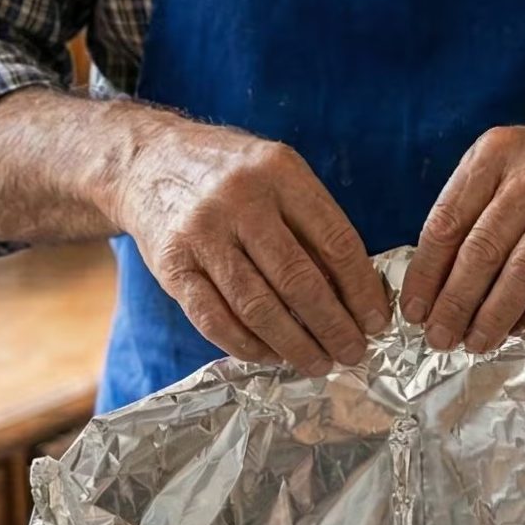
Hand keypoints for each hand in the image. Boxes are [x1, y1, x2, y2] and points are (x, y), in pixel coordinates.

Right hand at [116, 114, 389, 371]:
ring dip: (295, 344)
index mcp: (280, 173)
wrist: (147, 161)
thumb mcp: (278, 175)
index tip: (377, 321)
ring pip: (257, 306)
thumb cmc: (229, 174)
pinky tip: (271, 355)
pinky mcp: (173, 266)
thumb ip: (312, 224)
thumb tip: (355, 293)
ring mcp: (202, 234)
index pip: (335, 241)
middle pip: (298, 279)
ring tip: (319, 363)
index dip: (361, 289)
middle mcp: (240, 200)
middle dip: (333, 326)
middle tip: (353, 353)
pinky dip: (247, 346)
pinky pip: (215, 319)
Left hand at [401, 117, 524, 352]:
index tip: (414, 311)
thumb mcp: (505, 169)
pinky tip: (523, 329)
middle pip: (484, 248)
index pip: (447, 221)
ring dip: (496, 314)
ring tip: (477, 342)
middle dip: (456, 302)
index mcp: (495, 153)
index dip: (427, 272)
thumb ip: (470, 213)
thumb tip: (432, 286)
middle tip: (440, 337)